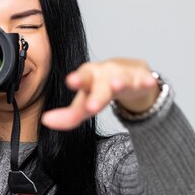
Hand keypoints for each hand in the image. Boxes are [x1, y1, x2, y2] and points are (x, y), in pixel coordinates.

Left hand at [41, 58, 160, 130]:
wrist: (132, 78)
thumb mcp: (84, 104)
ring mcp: (125, 75)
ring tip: (116, 85)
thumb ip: (68, 116)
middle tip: (91, 105)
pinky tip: (149, 82)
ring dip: (120, 81)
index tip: (70, 82)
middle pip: (101, 84)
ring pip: (123, 78)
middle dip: (97, 93)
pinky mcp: (143, 78)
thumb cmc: (101, 90)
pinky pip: (146, 80)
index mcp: (89, 77)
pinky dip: (147, 81)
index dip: (77, 81)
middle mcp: (105, 73)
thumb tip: (46, 121)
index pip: (82, 79)